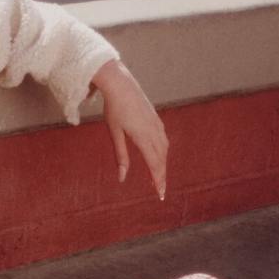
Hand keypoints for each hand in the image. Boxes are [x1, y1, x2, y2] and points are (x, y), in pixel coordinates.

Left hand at [91, 59, 167, 200]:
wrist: (121, 84)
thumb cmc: (114, 109)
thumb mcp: (115, 133)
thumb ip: (121, 156)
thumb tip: (122, 178)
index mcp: (143, 137)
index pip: (154, 165)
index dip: (158, 181)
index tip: (161, 194)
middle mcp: (154, 132)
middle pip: (161, 160)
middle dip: (162, 176)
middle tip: (160, 191)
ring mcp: (157, 124)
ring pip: (164, 150)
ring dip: (162, 164)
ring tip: (158, 176)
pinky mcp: (156, 119)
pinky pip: (163, 140)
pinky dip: (162, 152)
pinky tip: (159, 156)